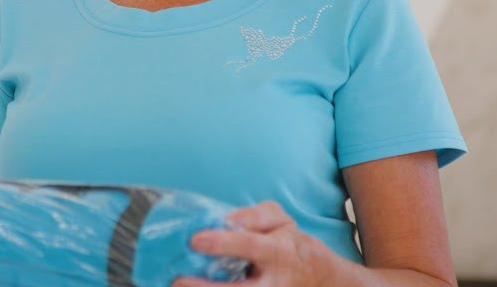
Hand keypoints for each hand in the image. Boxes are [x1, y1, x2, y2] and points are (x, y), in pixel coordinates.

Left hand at [173, 201, 331, 286]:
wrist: (318, 277)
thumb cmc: (290, 243)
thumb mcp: (280, 220)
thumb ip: (254, 216)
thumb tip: (225, 219)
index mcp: (279, 252)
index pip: (250, 246)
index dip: (223, 242)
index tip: (195, 239)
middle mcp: (273, 282)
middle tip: (178, 280)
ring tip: (177, 286)